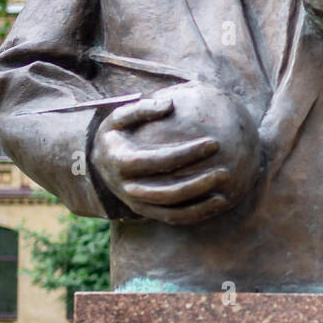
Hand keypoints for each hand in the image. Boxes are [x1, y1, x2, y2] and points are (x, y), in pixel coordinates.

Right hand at [90, 81, 260, 224]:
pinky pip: (174, 218)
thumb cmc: (115, 136)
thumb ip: (141, 109)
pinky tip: (219, 203)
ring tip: (225, 192)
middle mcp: (129, 187)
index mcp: (122, 161)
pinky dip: (197, 214)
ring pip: (172, 210)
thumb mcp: (117, 118)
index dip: (188, 153)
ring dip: (200, 203)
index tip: (215, 143)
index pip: (160, 160)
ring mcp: (137, 203)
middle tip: (225, 172)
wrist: (96, 166)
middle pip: (168, 190)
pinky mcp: (146, 213)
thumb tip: (170, 104)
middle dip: (198, 183)